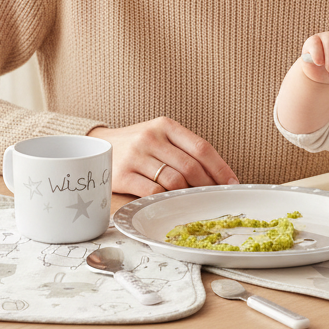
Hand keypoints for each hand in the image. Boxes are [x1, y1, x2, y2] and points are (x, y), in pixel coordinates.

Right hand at [88, 118, 238, 197]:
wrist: (96, 146)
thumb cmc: (137, 145)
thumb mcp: (160, 136)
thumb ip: (184, 150)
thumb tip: (217, 175)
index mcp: (166, 126)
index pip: (202, 147)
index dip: (220, 168)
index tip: (232, 183)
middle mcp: (151, 137)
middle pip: (191, 167)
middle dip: (208, 186)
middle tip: (216, 197)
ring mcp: (136, 156)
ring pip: (174, 181)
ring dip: (189, 194)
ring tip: (194, 201)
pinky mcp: (123, 175)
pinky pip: (153, 192)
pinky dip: (166, 199)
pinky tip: (170, 202)